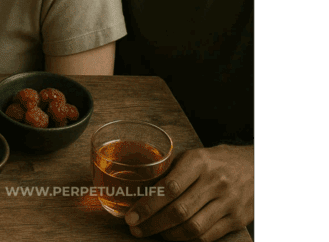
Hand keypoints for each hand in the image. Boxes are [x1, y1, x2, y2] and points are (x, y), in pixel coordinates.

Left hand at [125, 144, 253, 240]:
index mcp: (199, 162)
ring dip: (167, 235)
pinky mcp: (238, 219)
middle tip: (136, 229)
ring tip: (152, 232)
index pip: (169, 188)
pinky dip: (186, 239)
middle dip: (152, 224)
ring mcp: (229, 202)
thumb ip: (170, 172)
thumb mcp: (194, 156)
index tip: (131, 216)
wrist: (258, 166)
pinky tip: (174, 236)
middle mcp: (215, 181)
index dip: (147, 206)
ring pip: (192, 227)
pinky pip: (208, 236)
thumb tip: (140, 192)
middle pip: (178, 211)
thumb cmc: (217, 161)